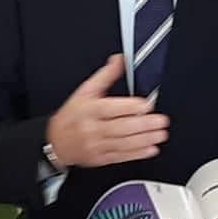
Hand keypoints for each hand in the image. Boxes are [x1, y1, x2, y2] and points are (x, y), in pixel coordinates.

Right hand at [46, 55, 168, 167]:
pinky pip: (121, 156)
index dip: (130, 107)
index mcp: (90, 109)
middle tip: (161, 122)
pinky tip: (150, 149)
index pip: (111, 108)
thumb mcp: (85, 91)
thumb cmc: (73, 115)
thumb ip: (106, 75)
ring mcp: (97, 145)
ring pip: (124, 143)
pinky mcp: (101, 158)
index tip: (147, 105)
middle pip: (121, 127)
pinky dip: (137, 154)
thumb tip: (120, 60)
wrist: (56, 142)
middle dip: (144, 125)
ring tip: (160, 135)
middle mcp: (94, 128)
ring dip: (145, 140)